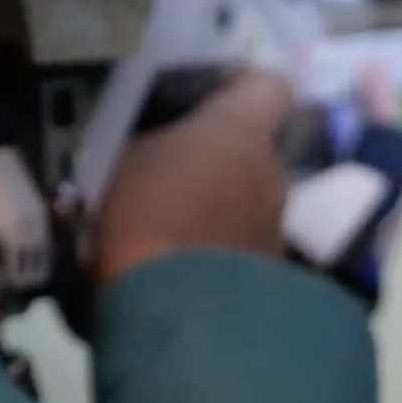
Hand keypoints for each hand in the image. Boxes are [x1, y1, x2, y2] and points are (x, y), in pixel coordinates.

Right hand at [92, 70, 296, 285]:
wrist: (180, 319)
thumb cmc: (145, 217)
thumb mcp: (125, 159)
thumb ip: (154, 140)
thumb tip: (159, 140)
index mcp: (242, 131)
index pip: (268, 85)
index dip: (239, 84)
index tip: (204, 94)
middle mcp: (273, 174)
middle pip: (254, 150)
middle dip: (219, 156)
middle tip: (169, 167)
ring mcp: (276, 229)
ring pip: (248, 201)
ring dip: (218, 206)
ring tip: (168, 223)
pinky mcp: (273, 278)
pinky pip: (242, 248)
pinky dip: (219, 251)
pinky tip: (181, 266)